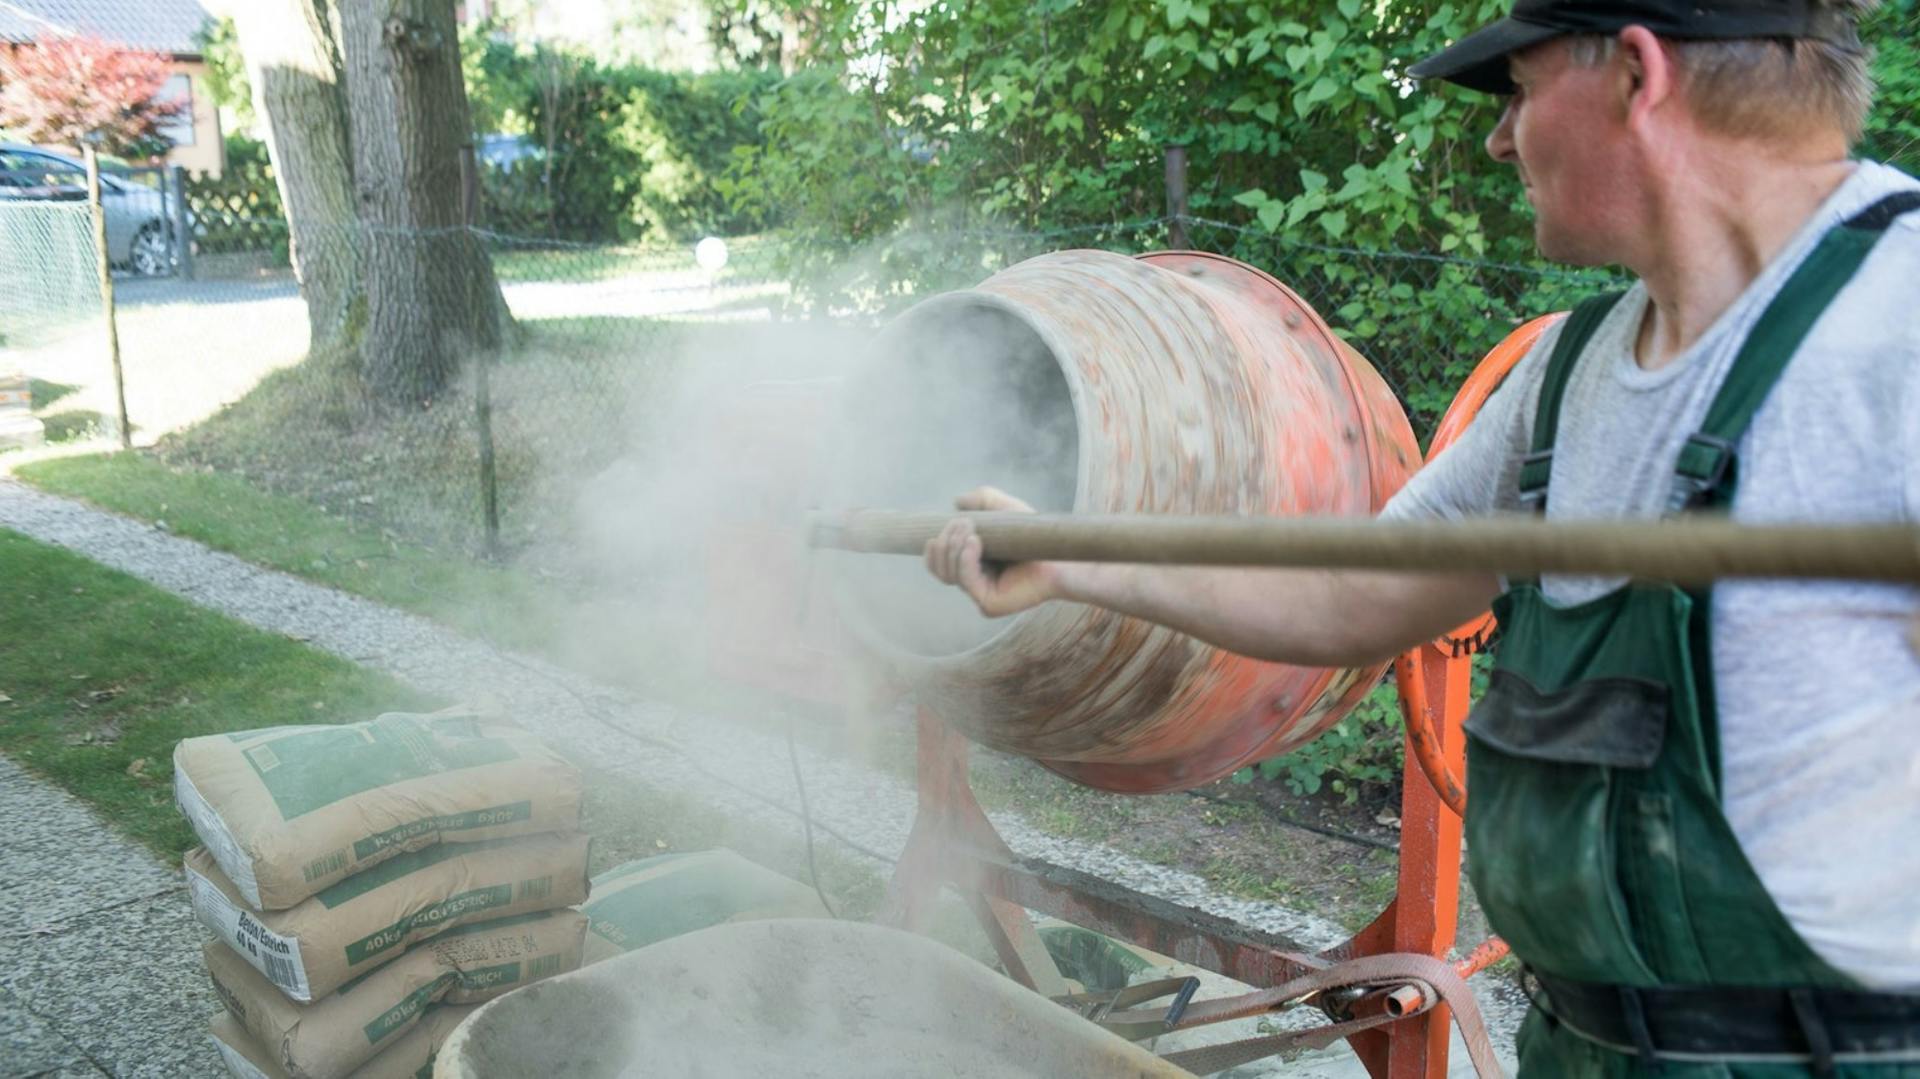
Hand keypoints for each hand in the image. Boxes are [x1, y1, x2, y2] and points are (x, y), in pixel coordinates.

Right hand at [923, 487, 1063, 616]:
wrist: (1060, 556)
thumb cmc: (1035, 535)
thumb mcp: (1005, 509)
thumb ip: (983, 500)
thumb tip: (957, 502)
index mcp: (975, 566)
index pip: (940, 564)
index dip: (933, 551)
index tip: (934, 533)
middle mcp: (976, 583)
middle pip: (940, 569)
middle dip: (945, 543)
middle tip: (962, 523)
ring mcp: (981, 596)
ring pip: (950, 574)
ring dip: (953, 548)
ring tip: (970, 530)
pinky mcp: (989, 605)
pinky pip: (966, 582)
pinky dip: (965, 560)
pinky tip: (974, 542)